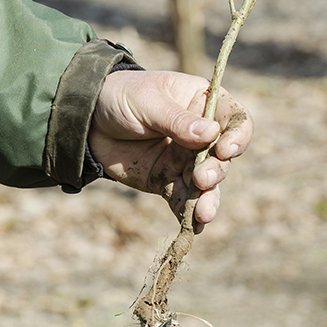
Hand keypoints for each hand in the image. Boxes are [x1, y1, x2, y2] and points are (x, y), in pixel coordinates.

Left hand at [89, 70, 252, 229]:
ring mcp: (186, 160)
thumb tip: (211, 134)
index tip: (226, 150)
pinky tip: (192, 228)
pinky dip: (187, 215)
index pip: (235, 119)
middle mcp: (202, 135)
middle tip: (202, 179)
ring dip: (207, 199)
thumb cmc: (121, 97)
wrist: (88, 120)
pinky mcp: (167, 181)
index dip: (238, 136)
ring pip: (206, 184)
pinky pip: (182, 201)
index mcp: (203, 103)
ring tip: (203, 214)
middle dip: (216, 171)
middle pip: (223, 157)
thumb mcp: (147, 101)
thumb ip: (177, 120)